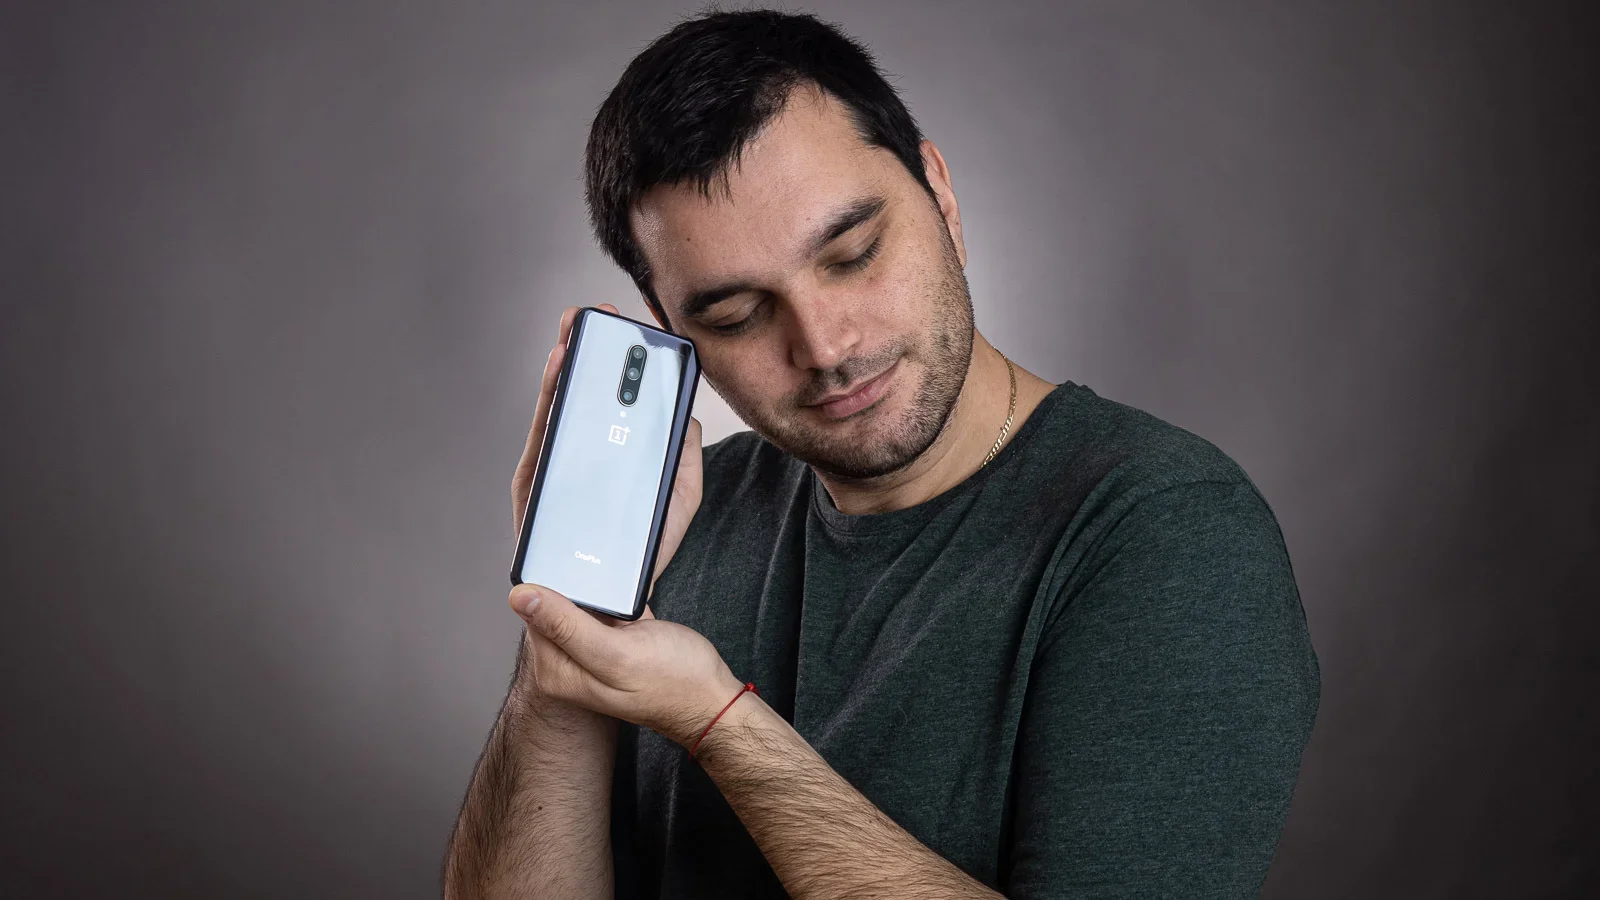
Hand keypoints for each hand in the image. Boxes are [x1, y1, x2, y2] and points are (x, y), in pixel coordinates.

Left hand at [508, 582, 743, 747]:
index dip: (548, 584)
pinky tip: (633, 597)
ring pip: (581, 603)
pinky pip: (605, 607)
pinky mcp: (615, 641)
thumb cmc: (673, 681)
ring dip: (597, 587)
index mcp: (558, 669)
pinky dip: (617, 595)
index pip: (533, 612)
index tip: (570, 565)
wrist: (712, 699)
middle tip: (606, 582)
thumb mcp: (616, 653)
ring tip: (622, 590)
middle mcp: (569, 662)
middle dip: (574, 584)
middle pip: (554, 606)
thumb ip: (566, 626)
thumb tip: (518, 596)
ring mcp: (593, 652)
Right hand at [511, 303, 703, 595]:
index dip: (623, 362)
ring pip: (560, 406)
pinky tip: (560, 368)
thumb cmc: (643, 547)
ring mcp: (556, 464)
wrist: (610, 597)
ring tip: (576, 331)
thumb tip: (686, 412)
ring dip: (566, 363)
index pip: (619, 398)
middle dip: (589, 349)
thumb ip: (685, 456)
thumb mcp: (679, 497)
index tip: (633, 325)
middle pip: (585, 393)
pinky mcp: (535, 481)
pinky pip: (541, 433)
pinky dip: (549, 397)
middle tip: (598, 315)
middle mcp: (583, 451)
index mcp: (617, 450)